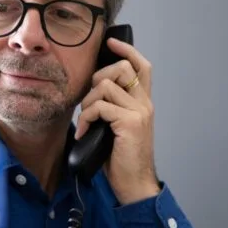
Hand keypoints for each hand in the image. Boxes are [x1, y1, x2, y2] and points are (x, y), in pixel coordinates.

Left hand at [75, 37, 159, 204]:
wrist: (134, 185)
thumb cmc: (121, 158)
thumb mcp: (116, 127)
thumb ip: (111, 107)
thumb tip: (91, 90)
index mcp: (143, 103)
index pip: (142, 66)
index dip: (127, 51)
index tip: (111, 42)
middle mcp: (144, 104)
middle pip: (121, 68)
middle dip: (96, 80)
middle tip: (89, 103)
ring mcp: (139, 112)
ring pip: (106, 85)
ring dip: (88, 102)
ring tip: (86, 121)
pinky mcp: (130, 123)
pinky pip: (99, 107)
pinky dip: (85, 118)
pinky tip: (83, 133)